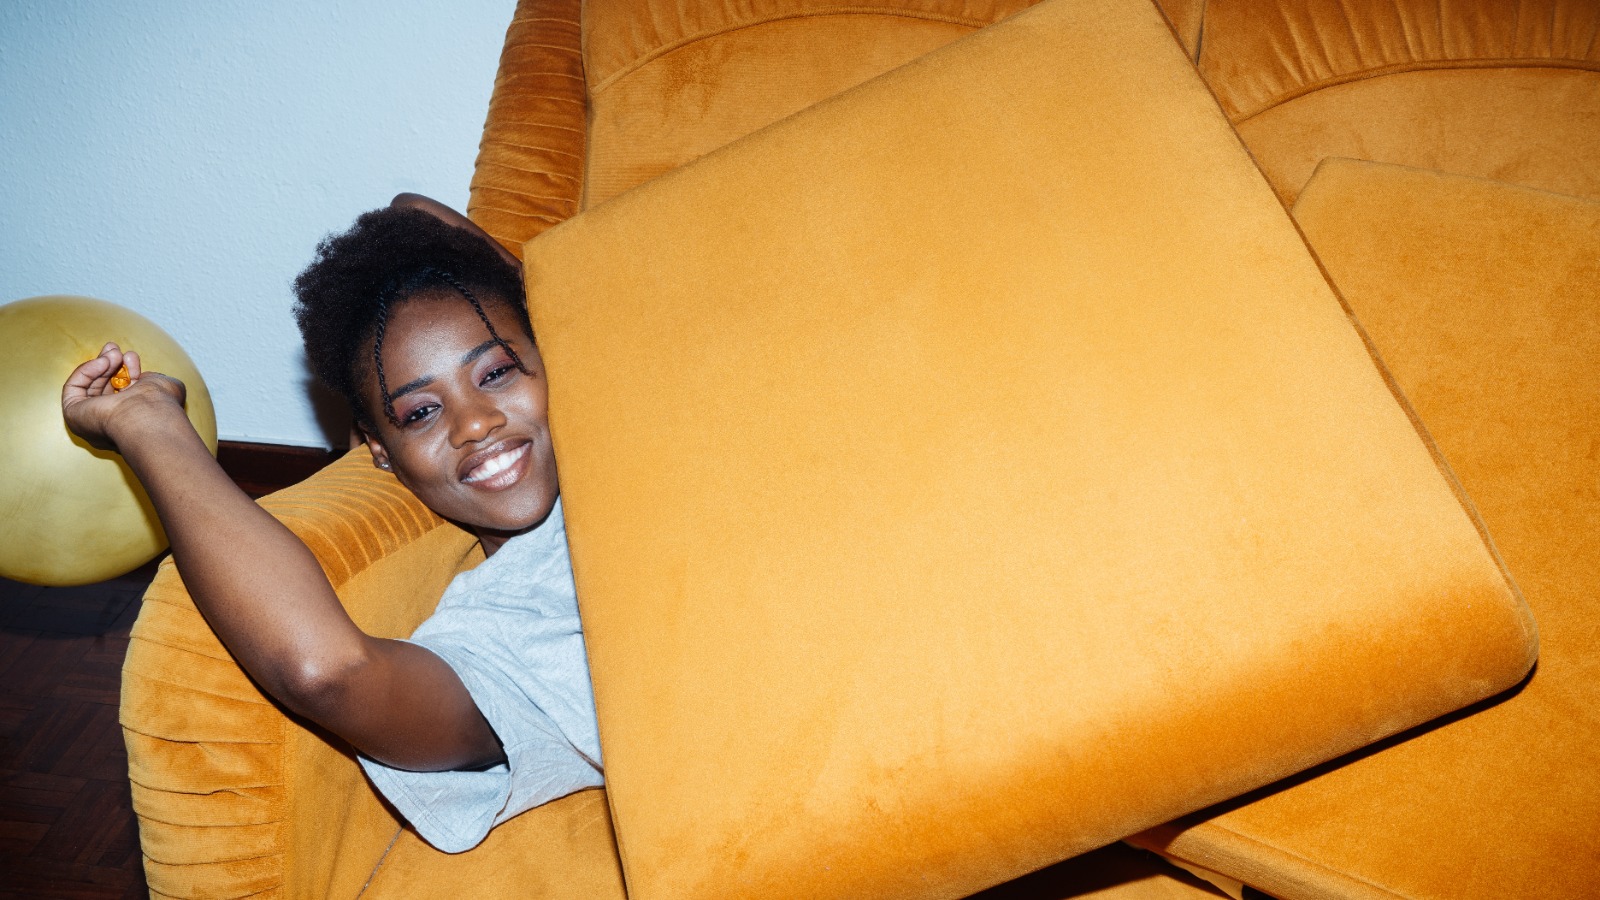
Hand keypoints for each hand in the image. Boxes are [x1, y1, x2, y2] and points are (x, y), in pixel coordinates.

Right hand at [62, 342, 187, 451]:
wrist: (148, 418)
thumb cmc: (161, 405)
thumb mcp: (163, 387)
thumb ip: (154, 381)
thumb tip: (147, 378)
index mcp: (131, 422)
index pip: (123, 395)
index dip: (127, 372)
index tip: (131, 356)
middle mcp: (110, 425)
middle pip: (103, 389)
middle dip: (109, 365)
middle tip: (114, 348)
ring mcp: (90, 421)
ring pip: (88, 386)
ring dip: (100, 364)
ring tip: (113, 352)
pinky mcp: (73, 415)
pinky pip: (73, 387)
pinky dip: (86, 371)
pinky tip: (103, 362)